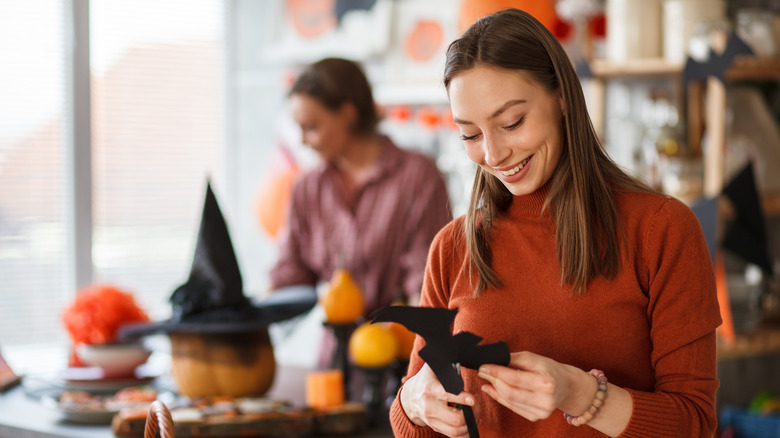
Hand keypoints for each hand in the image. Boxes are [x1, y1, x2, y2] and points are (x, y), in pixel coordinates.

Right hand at [399, 363, 475, 437]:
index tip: (473, 399)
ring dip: (471, 424)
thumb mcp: (433, 366)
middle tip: (477, 404)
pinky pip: (454, 436)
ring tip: (475, 413)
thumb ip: (445, 358)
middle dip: (473, 412)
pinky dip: (466, 432)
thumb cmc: (426, 379)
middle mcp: (430, 407)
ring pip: (457, 430)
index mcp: (430, 389)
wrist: (409, 397)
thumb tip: (460, 346)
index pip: (447, 395)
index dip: (462, 398)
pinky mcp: (435, 427)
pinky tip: (471, 423)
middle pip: (456, 418)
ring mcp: (432, 420)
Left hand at [478, 351, 594, 421]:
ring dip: (495, 390)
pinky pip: (513, 408)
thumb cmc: (550, 369)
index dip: (496, 372)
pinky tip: (494, 390)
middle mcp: (545, 400)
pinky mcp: (536, 417)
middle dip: (493, 381)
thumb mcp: (535, 358)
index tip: (483, 367)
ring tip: (487, 380)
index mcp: (546, 383)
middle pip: (510, 393)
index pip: (515, 378)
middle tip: (483, 372)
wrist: (567, 387)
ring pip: (510, 401)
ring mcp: (541, 412)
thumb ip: (515, 359)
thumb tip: (493, 359)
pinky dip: (501, 398)